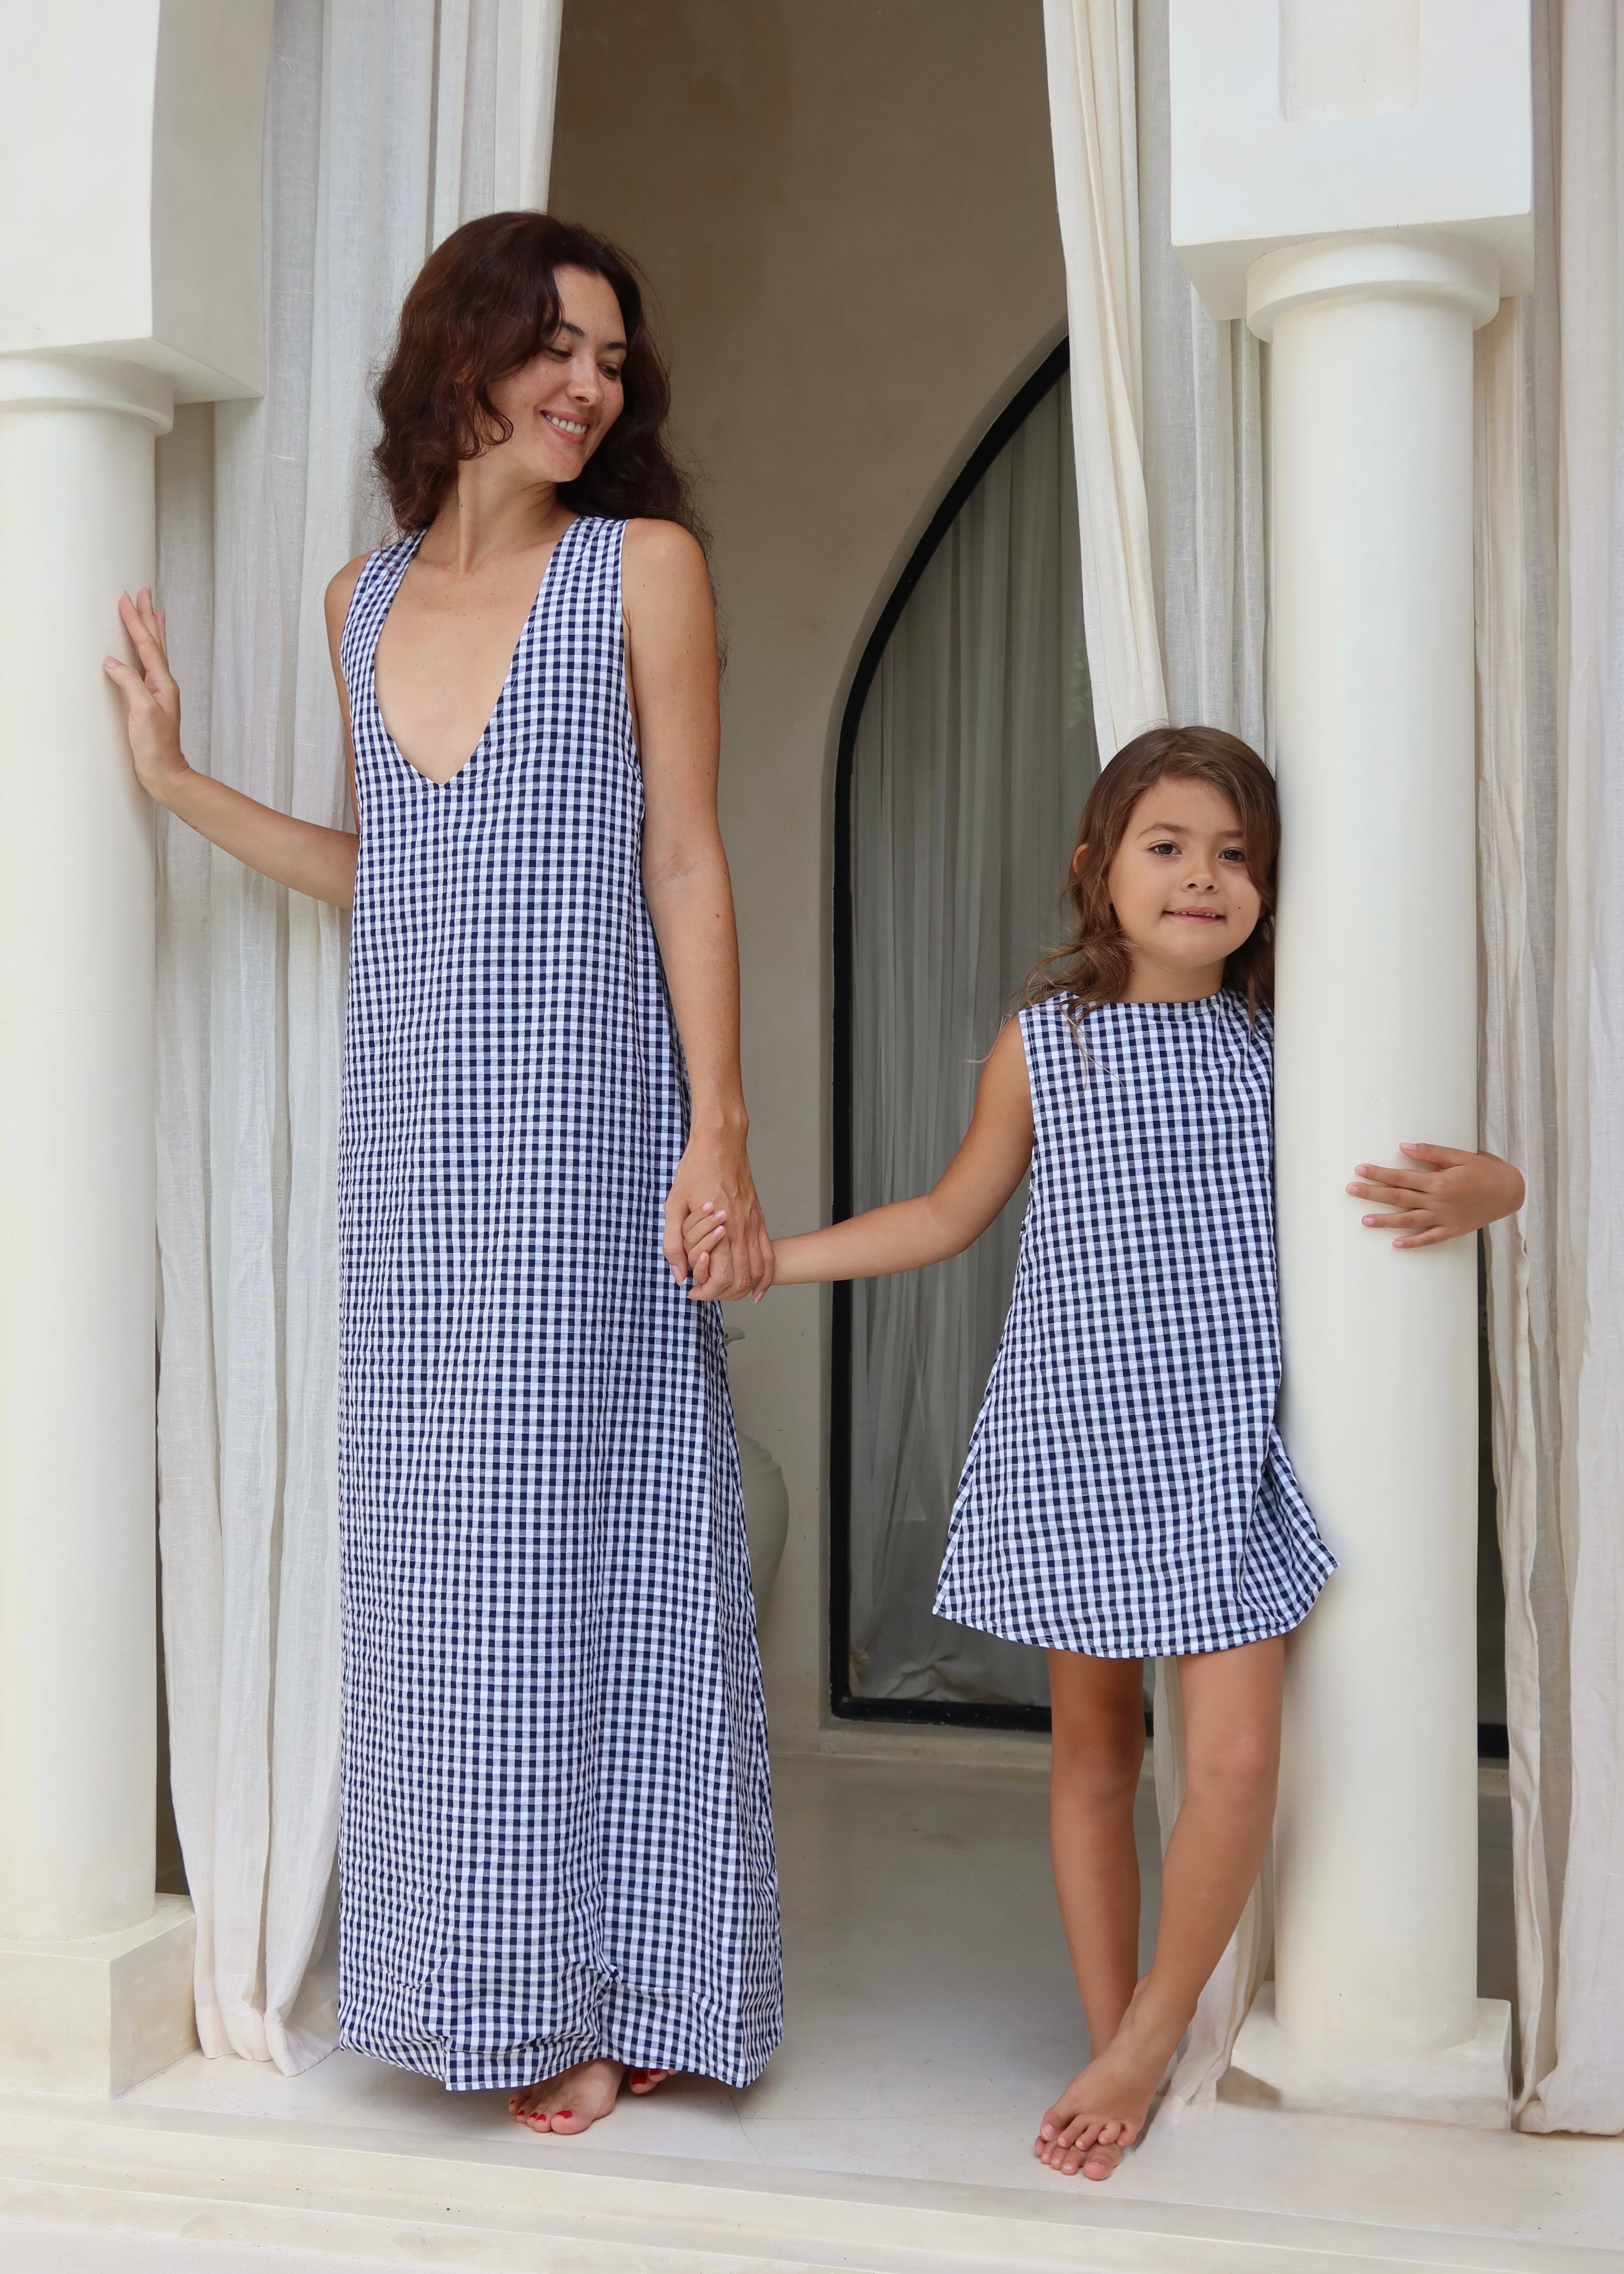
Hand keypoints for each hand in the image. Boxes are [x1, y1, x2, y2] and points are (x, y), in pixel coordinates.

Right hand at [104, 588, 189, 805]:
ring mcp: (158, 693)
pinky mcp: (150, 702)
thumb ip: (129, 683)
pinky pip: (148, 667)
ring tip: (153, 610)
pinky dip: (147, 652)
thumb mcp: (142, 711)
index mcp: (163, 683)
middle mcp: (164, 684)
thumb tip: (113, 661)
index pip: (147, 644)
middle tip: (144, 591)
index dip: (135, 621)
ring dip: (152, 630)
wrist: (165, 773)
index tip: (126, 599)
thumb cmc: (156, 747)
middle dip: (148, 616)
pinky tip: (144, 652)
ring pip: (154, 652)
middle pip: (155, 642)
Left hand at [663, 1128, 773, 1299]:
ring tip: (726, 1293)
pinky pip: (768, 1254)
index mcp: (720, 1229)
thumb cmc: (696, 1169)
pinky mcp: (758, 1219)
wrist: (721, 1143)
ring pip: (758, 1271)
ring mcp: (753, 1225)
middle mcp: (741, 1230)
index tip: (692, 1291)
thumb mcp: (673, 1205)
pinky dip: (765, 1275)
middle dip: (723, 1294)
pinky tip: (757, 1288)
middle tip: (705, 1292)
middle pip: (742, 1280)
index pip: (721, 1277)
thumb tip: (679, 1273)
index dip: (706, 1291)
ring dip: (744, 1289)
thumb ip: (673, 1243)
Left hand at [1346, 1143, 1524, 1249]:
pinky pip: (1430, 1239)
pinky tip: (1396, 1245)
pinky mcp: (1453, 1230)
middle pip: (1398, 1198)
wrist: (1511, 1192)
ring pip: (1409, 1221)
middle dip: (1372, 1194)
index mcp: (1438, 1181)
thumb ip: (1431, 1153)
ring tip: (1364, 1221)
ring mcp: (1444, 1218)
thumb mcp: (1460, 1156)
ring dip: (1385, 1221)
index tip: (1359, 1169)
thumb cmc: (1486, 1170)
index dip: (1379, 1173)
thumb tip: (1403, 1146)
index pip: (1401, 1177)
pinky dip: (1413, 1243)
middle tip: (1350, 1190)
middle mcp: (1438, 1202)